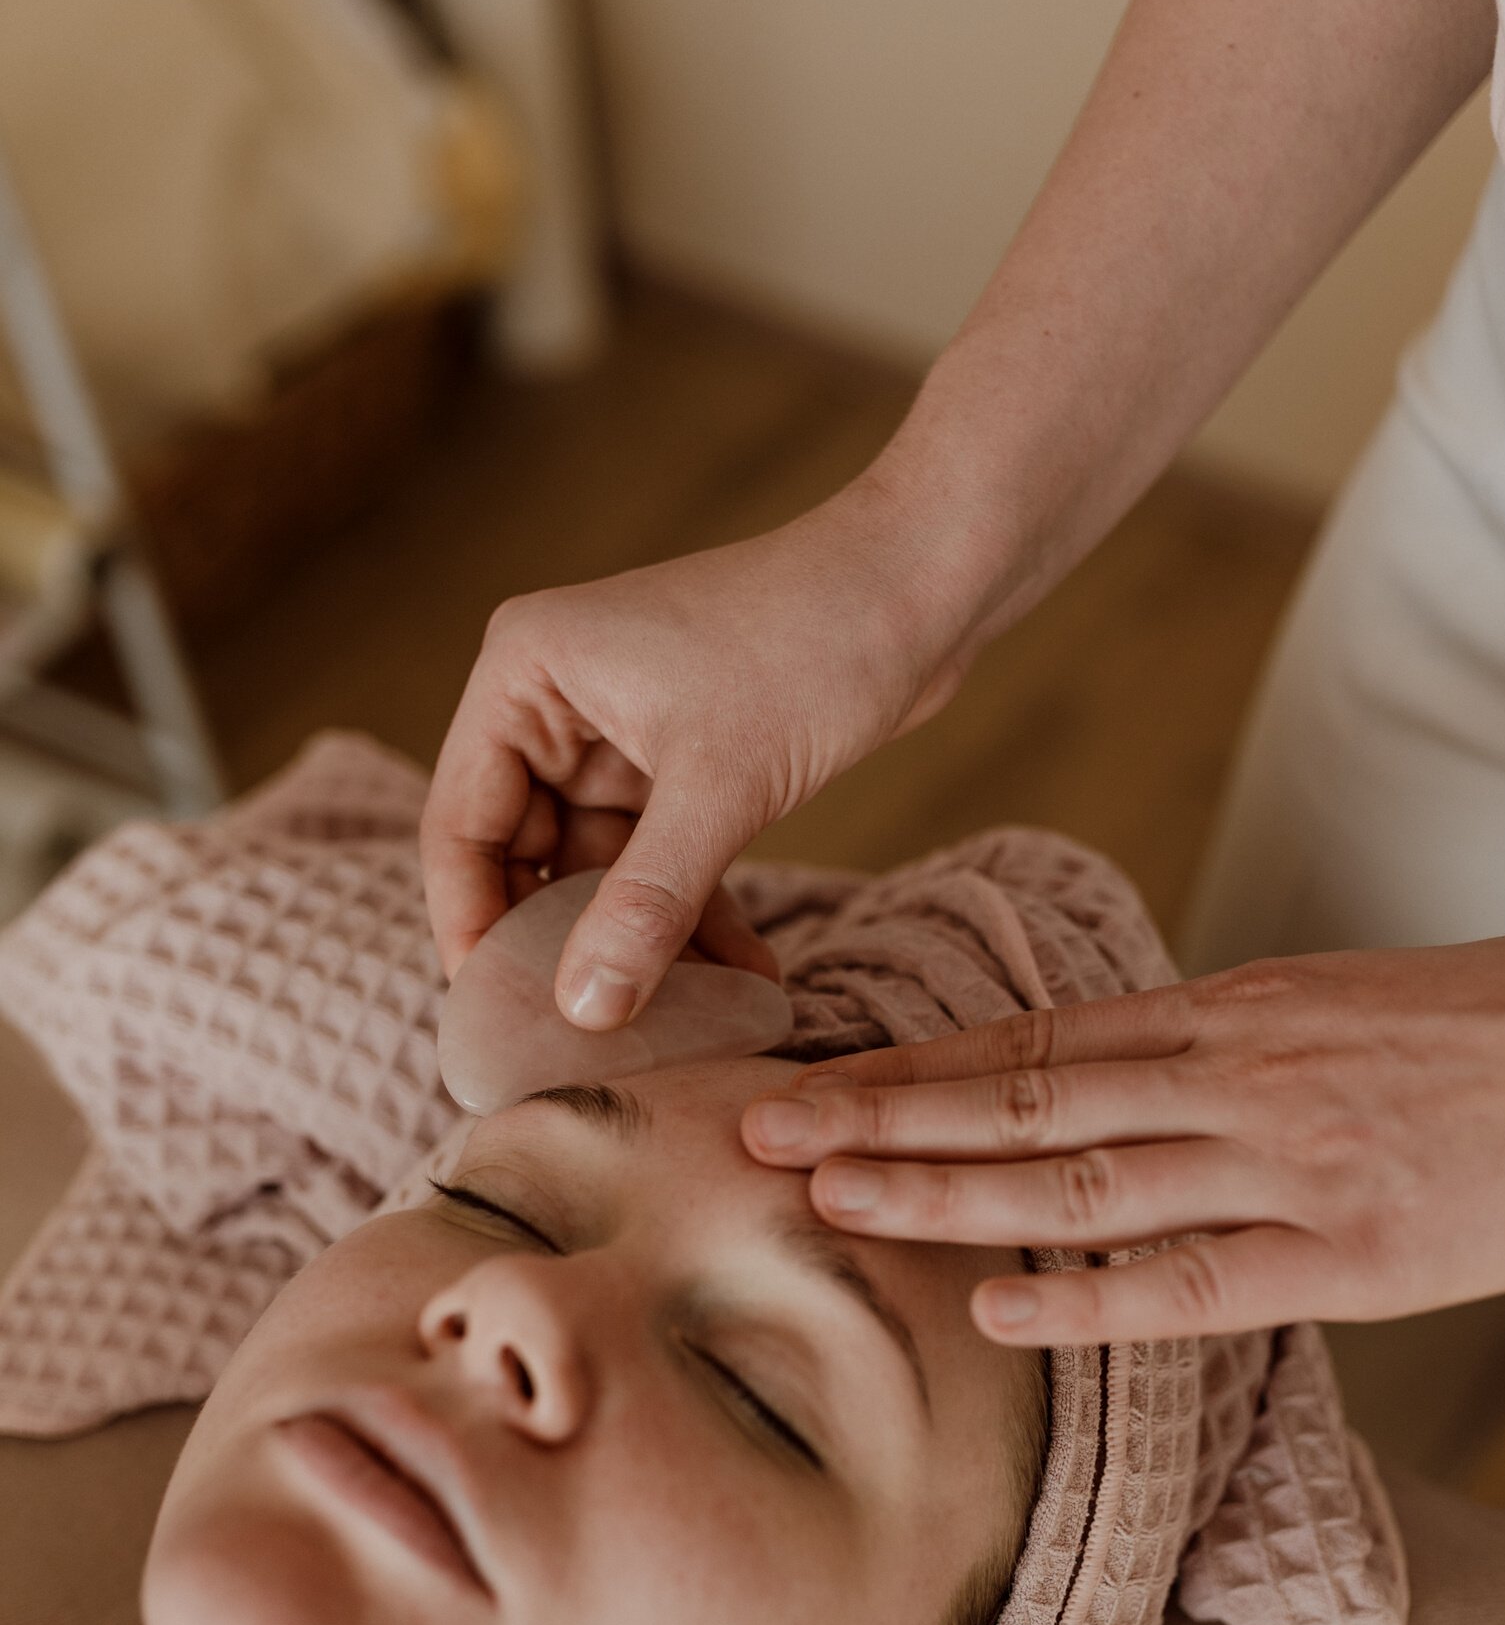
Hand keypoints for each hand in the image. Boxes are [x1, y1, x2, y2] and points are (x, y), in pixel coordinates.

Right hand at [419, 474, 975, 1017]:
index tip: (499, 1019)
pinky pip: (661, 862)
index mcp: (524, 675)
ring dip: (641, 944)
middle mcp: (554, 702)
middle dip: (562, 949)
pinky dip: (693, 918)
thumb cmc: (813, 642)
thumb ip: (646, 903)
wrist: (923, 584)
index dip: (470, 928)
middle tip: (588, 1041)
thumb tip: (584, 1010)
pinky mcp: (682, 761)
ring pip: (600, 871)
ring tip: (685, 1022)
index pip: (461, 825)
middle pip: (522, 857)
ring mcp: (618, 734)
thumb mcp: (721, 786)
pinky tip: (743, 981)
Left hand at [740, 927, 1504, 1342]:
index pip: (1033, 1044)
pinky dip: (1090, 1298)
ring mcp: (1288, 1162)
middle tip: (756, 1132)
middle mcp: (1234, 1077)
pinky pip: (1197, 1276)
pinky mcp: (1353, 1248)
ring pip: (1082, 1179)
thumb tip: (1115, 1088)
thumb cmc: (1492, 1031)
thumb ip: (1218, 1051)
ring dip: (945, 1191)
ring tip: (829, 1203)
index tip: (806, 1078)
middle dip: (880, 1117)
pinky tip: (995, 1305)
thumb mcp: (1334, 1008)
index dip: (909, 1068)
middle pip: (1022, 1100)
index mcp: (1228, 1014)